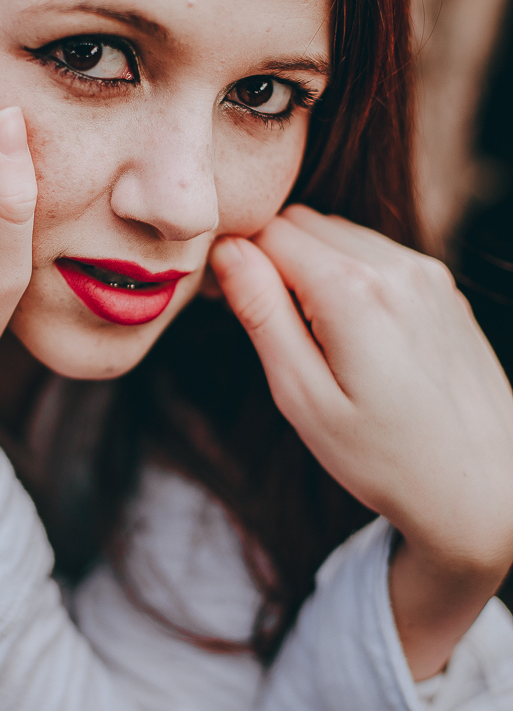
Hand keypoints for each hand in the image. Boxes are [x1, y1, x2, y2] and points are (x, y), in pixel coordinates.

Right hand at [211, 206, 512, 677]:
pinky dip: (352, 278)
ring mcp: (427, 273)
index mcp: (353, 291)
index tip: (235, 308)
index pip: (267, 232)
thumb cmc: (385, 458)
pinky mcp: (444, 287)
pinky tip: (357, 338)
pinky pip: (377, 255)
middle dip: (275, 260)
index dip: (238, 263)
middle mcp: (395, 267)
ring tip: (318, 339)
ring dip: (314, 267)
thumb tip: (227, 251)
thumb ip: (261, 314)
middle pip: (302, 222)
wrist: (483, 488)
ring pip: (340, 234)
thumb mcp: (303, 397)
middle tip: (274, 328)